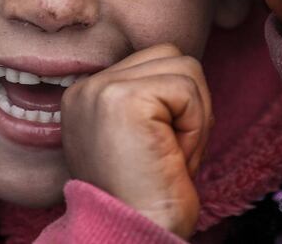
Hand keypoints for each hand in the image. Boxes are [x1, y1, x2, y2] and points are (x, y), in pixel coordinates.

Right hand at [61, 44, 211, 238]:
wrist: (132, 235)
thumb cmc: (147, 195)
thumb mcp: (140, 135)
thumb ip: (151, 97)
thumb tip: (186, 68)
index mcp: (86, 94)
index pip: (153, 60)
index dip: (176, 101)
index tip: (163, 147)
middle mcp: (86, 87)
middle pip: (170, 55)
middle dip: (190, 102)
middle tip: (175, 150)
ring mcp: (101, 89)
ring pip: (185, 67)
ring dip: (195, 115)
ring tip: (173, 153)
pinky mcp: (123, 98)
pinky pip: (187, 89)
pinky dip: (195, 126)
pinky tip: (174, 156)